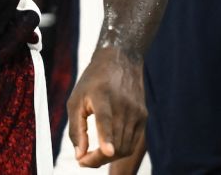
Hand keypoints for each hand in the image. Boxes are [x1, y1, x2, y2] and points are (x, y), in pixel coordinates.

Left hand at [68, 47, 145, 166]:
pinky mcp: (144, 116)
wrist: (120, 60)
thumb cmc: (92, 81)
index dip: (106, 136)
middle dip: (98, 159)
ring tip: (93, 156)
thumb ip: (76, 128)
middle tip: (83, 161)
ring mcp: (136, 111)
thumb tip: (79, 155)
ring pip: (125, 147)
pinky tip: (108, 149)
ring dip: (109, 157)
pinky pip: (133, 143)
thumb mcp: (76, 100)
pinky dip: (120, 150)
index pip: (106, 119)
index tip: (108, 151)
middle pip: (115, 141)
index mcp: (102, 95)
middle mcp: (122, 104)